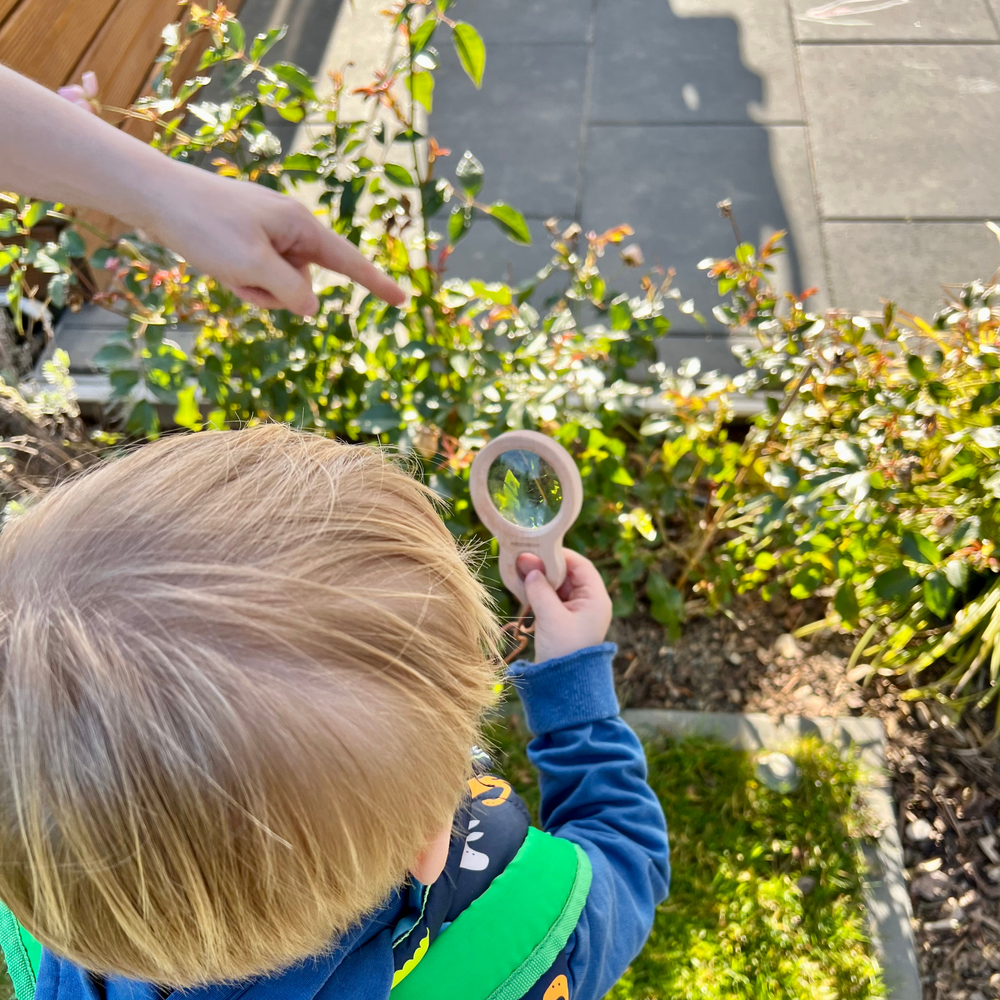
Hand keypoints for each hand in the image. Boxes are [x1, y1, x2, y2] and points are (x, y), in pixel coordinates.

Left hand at [144, 164, 405, 314]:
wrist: (154, 195)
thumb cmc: (205, 226)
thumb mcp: (252, 267)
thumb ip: (291, 291)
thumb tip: (312, 308)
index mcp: (301, 226)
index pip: (349, 262)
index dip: (377, 284)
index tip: (403, 300)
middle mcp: (290, 229)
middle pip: (303, 285)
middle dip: (274, 293)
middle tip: (237, 272)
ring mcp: (268, 235)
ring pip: (277, 286)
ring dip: (251, 288)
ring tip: (222, 264)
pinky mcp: (248, 241)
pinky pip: (256, 277)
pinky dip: (238, 280)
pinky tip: (215, 262)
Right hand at [517, 549, 612, 662]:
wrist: (564, 687)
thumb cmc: (564, 651)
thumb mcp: (550, 617)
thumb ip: (539, 589)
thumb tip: (528, 566)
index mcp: (595, 599)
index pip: (580, 566)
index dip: (560, 555)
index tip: (538, 548)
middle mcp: (589, 602)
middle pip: (568, 575)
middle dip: (546, 566)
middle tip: (523, 559)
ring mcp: (576, 612)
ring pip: (558, 586)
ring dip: (540, 579)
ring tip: (519, 571)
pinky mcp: (564, 621)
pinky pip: (552, 599)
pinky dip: (539, 592)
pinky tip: (522, 587)